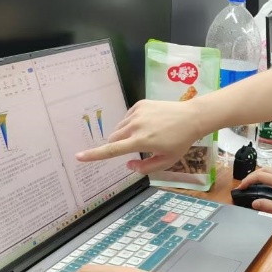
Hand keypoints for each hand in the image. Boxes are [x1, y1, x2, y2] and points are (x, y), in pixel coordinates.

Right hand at [76, 99, 202, 174]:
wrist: (192, 117)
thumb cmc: (180, 142)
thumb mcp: (166, 161)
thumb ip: (145, 167)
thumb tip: (128, 165)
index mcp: (141, 141)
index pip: (112, 150)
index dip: (94, 155)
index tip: (79, 156)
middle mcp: (136, 126)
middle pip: (113, 138)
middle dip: (117, 145)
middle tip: (134, 148)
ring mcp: (137, 113)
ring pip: (120, 128)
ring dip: (125, 135)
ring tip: (146, 135)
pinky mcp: (140, 104)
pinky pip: (128, 117)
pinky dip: (132, 124)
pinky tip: (148, 125)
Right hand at [237, 168, 271, 220]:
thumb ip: (268, 206)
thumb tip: (254, 203)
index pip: (260, 175)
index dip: (248, 180)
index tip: (240, 187)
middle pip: (265, 169)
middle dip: (252, 176)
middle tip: (245, 185)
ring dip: (261, 175)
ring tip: (254, 185)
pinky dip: (268, 177)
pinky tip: (268, 187)